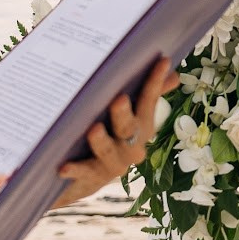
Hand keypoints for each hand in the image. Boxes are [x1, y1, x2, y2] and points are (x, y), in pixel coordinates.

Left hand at [55, 59, 174, 207]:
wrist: (88, 179)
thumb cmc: (111, 137)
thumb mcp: (129, 116)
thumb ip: (148, 96)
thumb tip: (174, 75)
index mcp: (142, 127)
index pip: (150, 101)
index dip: (155, 82)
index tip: (162, 61)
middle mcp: (132, 147)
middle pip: (130, 129)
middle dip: (124, 115)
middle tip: (119, 99)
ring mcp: (113, 164)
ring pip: (109, 152)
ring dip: (102, 141)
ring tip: (94, 130)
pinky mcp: (92, 178)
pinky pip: (84, 173)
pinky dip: (75, 170)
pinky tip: (64, 167)